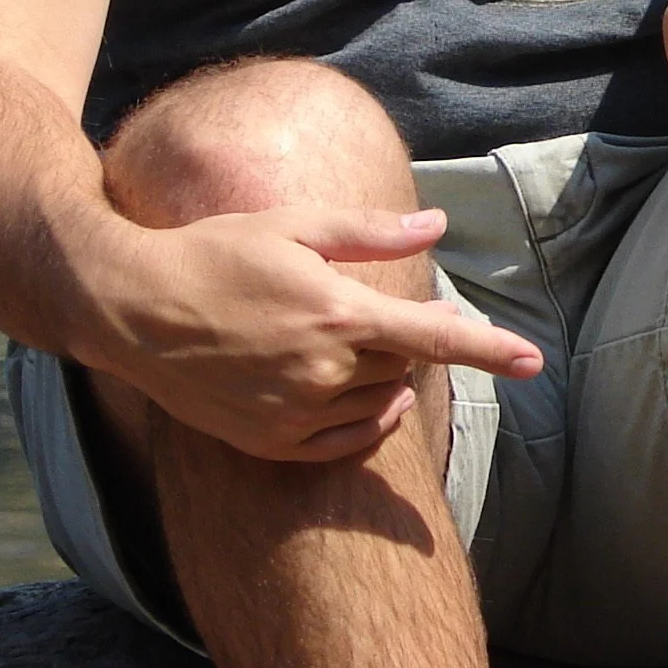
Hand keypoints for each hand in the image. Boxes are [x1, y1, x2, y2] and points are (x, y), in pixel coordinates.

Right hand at [93, 205, 541, 462]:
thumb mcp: (295, 225)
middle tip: (381, 312)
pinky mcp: (270, 443)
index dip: (488, 349)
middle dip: (408, 339)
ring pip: (376, 402)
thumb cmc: (216, 254)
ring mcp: (294, 414)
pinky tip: (355, 393)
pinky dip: (364, 420)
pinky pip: (344, 442)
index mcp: (336, 313)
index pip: (432, 338)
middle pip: (402, 365)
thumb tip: (436, 224)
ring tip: (345, 340)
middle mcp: (322, 371)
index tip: (532, 361)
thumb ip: (372, 231)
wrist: (134, 309)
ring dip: (382, 376)